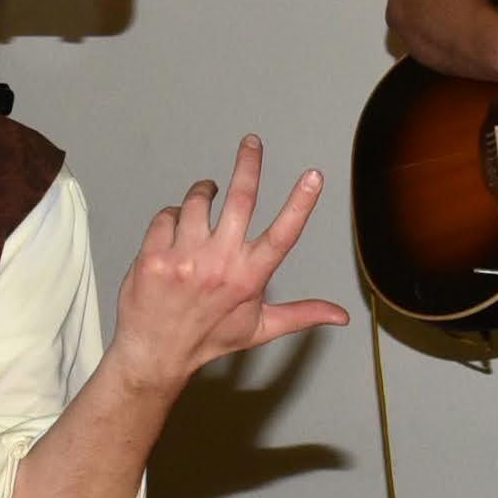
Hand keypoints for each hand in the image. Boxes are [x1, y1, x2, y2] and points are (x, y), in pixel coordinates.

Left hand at [105, 135, 350, 393]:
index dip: (301, 203)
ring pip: (196, 202)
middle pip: (240, 198)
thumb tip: (342, 316)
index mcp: (250, 277)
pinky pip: (166, 216)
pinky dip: (170, 220)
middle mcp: (220, 263)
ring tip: (202, 205)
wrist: (154, 354)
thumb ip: (302, 314)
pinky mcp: (154, 255)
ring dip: (200, 197)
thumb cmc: (209, 339)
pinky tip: (173, 237)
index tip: (314, 175)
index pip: (283, 234)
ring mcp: (184, 258)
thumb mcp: (259, 328)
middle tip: (252, 143)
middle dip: (248, 164)